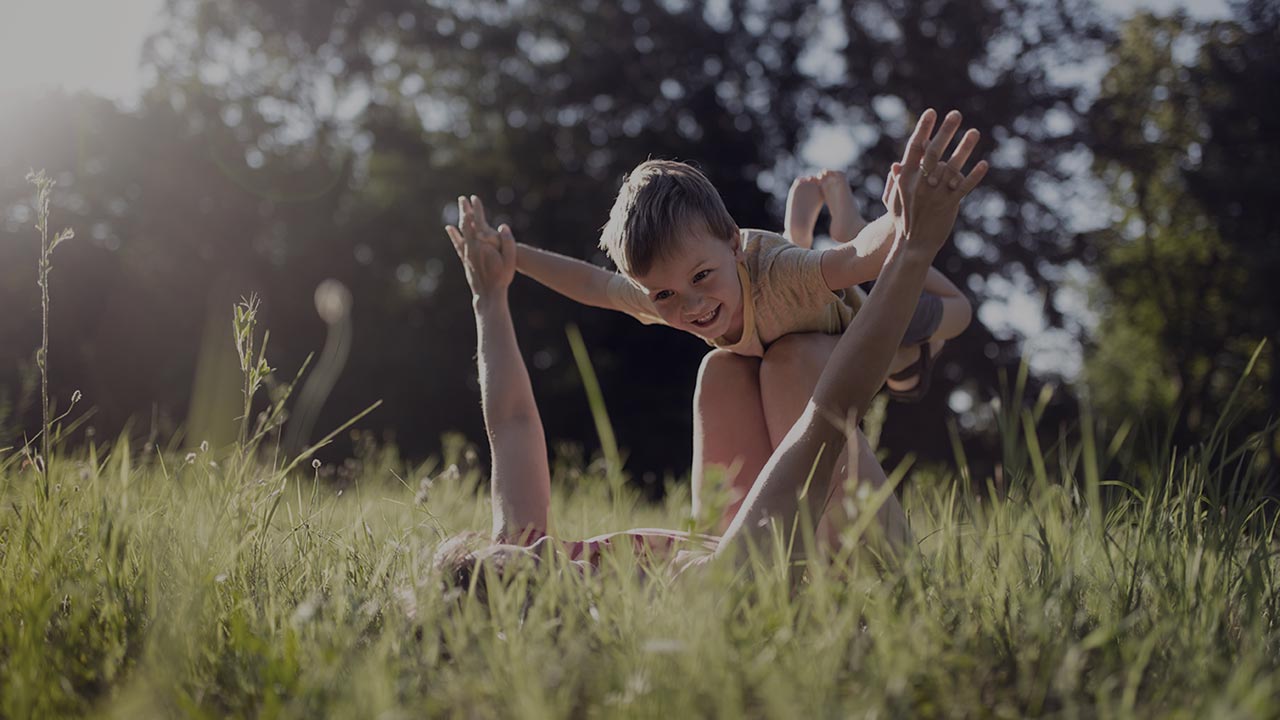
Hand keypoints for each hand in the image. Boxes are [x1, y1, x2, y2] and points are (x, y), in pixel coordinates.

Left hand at [446, 202, 516, 299]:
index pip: (475, 222)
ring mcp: (466, 255)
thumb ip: (508, 242)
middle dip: (464, 211)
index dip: (475, 210)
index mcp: (481, 246)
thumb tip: (503, 226)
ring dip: (459, 220)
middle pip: (464, 225)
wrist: (489, 295)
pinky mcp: (465, 261)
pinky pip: (457, 244)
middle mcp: (470, 249)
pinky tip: (449, 229)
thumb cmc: (501, 278)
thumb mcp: (510, 260)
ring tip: (458, 210)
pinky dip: (453, 234)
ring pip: (459, 233)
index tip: (473, 198)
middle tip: (462, 199)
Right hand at [883, 109, 988, 256]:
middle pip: (934, 152)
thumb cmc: (903, 221)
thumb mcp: (894, 201)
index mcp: (906, 178)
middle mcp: (921, 183)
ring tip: (974, 132)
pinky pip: (964, 187)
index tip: (931, 113)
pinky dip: (974, 176)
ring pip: (952, 167)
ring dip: (964, 148)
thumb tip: (897, 164)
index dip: (923, 130)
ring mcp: (936, 193)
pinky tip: (984, 164)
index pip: (914, 148)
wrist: (913, 245)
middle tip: (955, 114)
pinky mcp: (950, 204)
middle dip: (945, 132)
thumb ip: (895, 182)